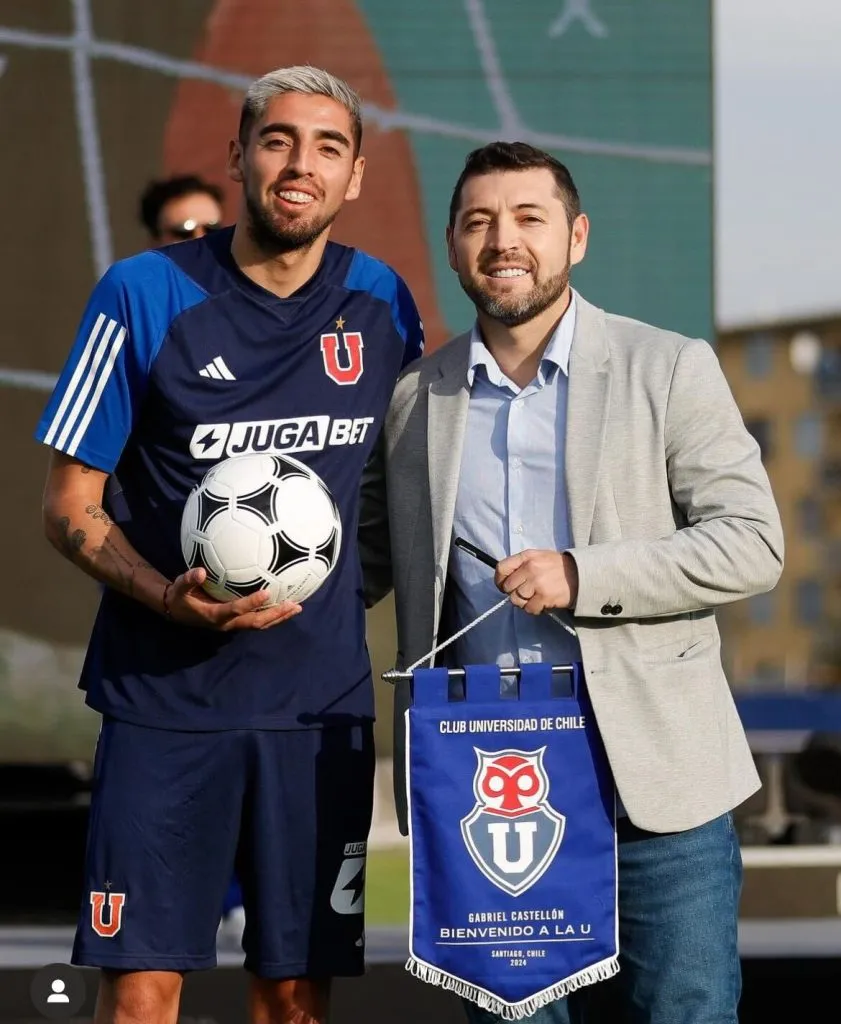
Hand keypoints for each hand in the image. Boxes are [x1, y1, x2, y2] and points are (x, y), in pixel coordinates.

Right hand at [163, 568, 301, 630]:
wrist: (177, 611)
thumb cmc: (180, 597)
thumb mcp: (179, 587)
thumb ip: (188, 580)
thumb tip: (200, 571)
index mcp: (215, 615)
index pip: (236, 610)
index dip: (252, 603)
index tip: (267, 592)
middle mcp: (227, 624)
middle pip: (256, 623)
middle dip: (275, 615)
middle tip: (293, 605)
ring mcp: (233, 624)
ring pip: (260, 624)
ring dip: (279, 617)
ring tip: (297, 608)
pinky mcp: (237, 621)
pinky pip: (257, 620)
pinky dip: (273, 614)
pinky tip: (285, 604)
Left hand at [494, 549, 578, 614]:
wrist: (581, 574)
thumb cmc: (559, 567)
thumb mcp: (539, 557)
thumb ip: (522, 565)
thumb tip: (505, 580)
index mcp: (527, 557)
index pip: (502, 568)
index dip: (499, 580)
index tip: (503, 586)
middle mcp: (530, 568)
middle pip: (508, 588)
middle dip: (514, 593)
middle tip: (526, 594)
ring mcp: (537, 582)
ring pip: (516, 600)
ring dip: (524, 603)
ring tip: (535, 598)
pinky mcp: (544, 596)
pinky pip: (529, 608)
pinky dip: (535, 609)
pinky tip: (543, 603)